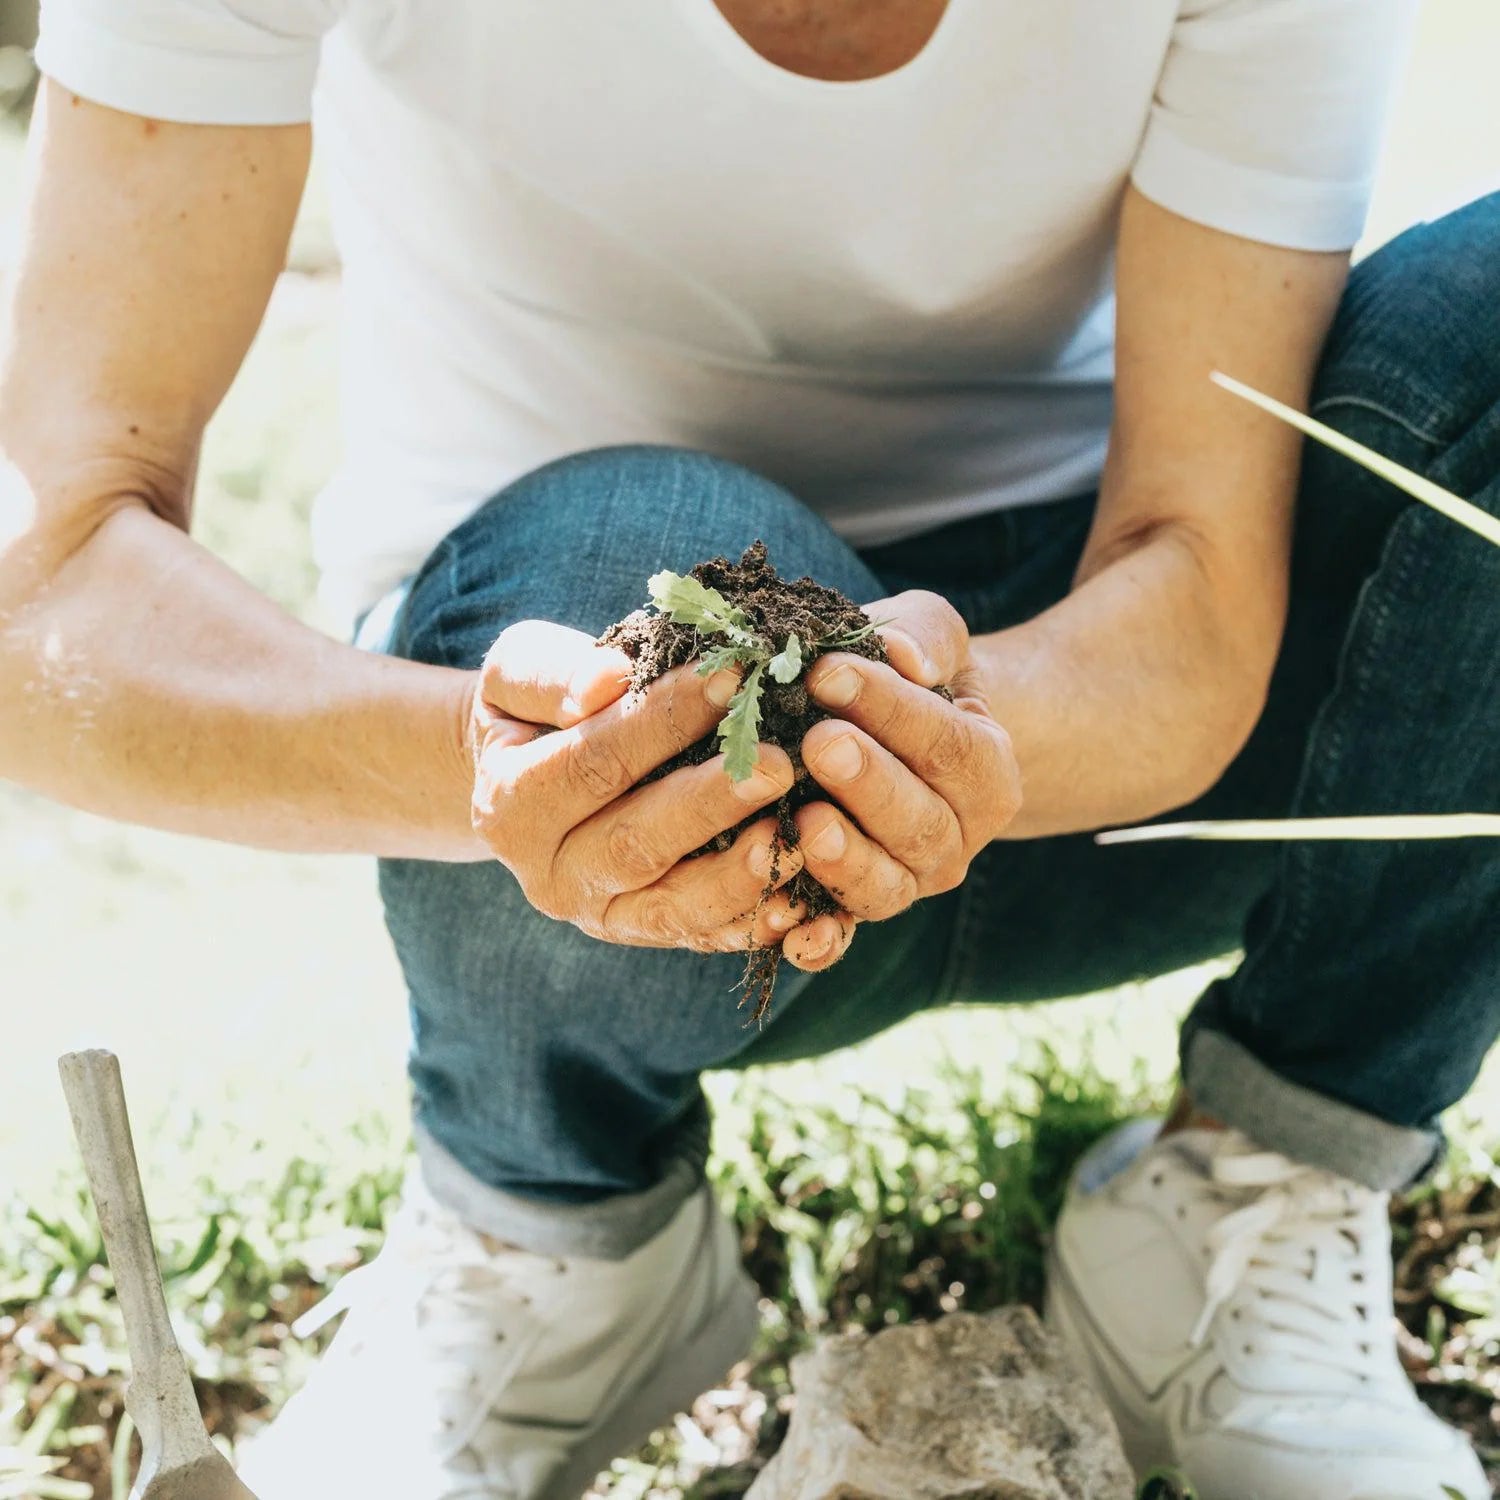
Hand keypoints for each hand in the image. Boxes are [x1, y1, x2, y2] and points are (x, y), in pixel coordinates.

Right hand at [468, 620, 811, 951]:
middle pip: (635, 843)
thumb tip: (607, 680)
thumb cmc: (539, 708)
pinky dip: (755, 926)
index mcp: (510, 806)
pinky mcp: (648, 935)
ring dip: (739, 878)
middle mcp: (550, 876)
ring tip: (796, 839)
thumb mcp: (518, 676)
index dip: (662, 720)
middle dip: (710, 805)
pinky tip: (802, 903)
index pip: (595, 761)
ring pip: (673, 909)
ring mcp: (600, 915)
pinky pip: (705, 939)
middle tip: (778, 765)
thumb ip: (552, 674)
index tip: (730, 677)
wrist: (531, 775)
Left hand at [795, 592, 1021, 928]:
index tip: (826, 672)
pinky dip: (819, 943)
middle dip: (869, 782)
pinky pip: (841, 939)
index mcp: (986, 772)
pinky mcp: (854, 913)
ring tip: (804, 823)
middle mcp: (955, 839)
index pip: (948, 743)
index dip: (891, 710)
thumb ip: (924, 636)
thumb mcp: (927, 635)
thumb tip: (905, 656)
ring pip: (887, 885)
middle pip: (922, 821)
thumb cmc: (905, 674)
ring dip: (847, 860)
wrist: (893, 735)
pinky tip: (790, 934)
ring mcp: (906, 883)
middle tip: (819, 743)